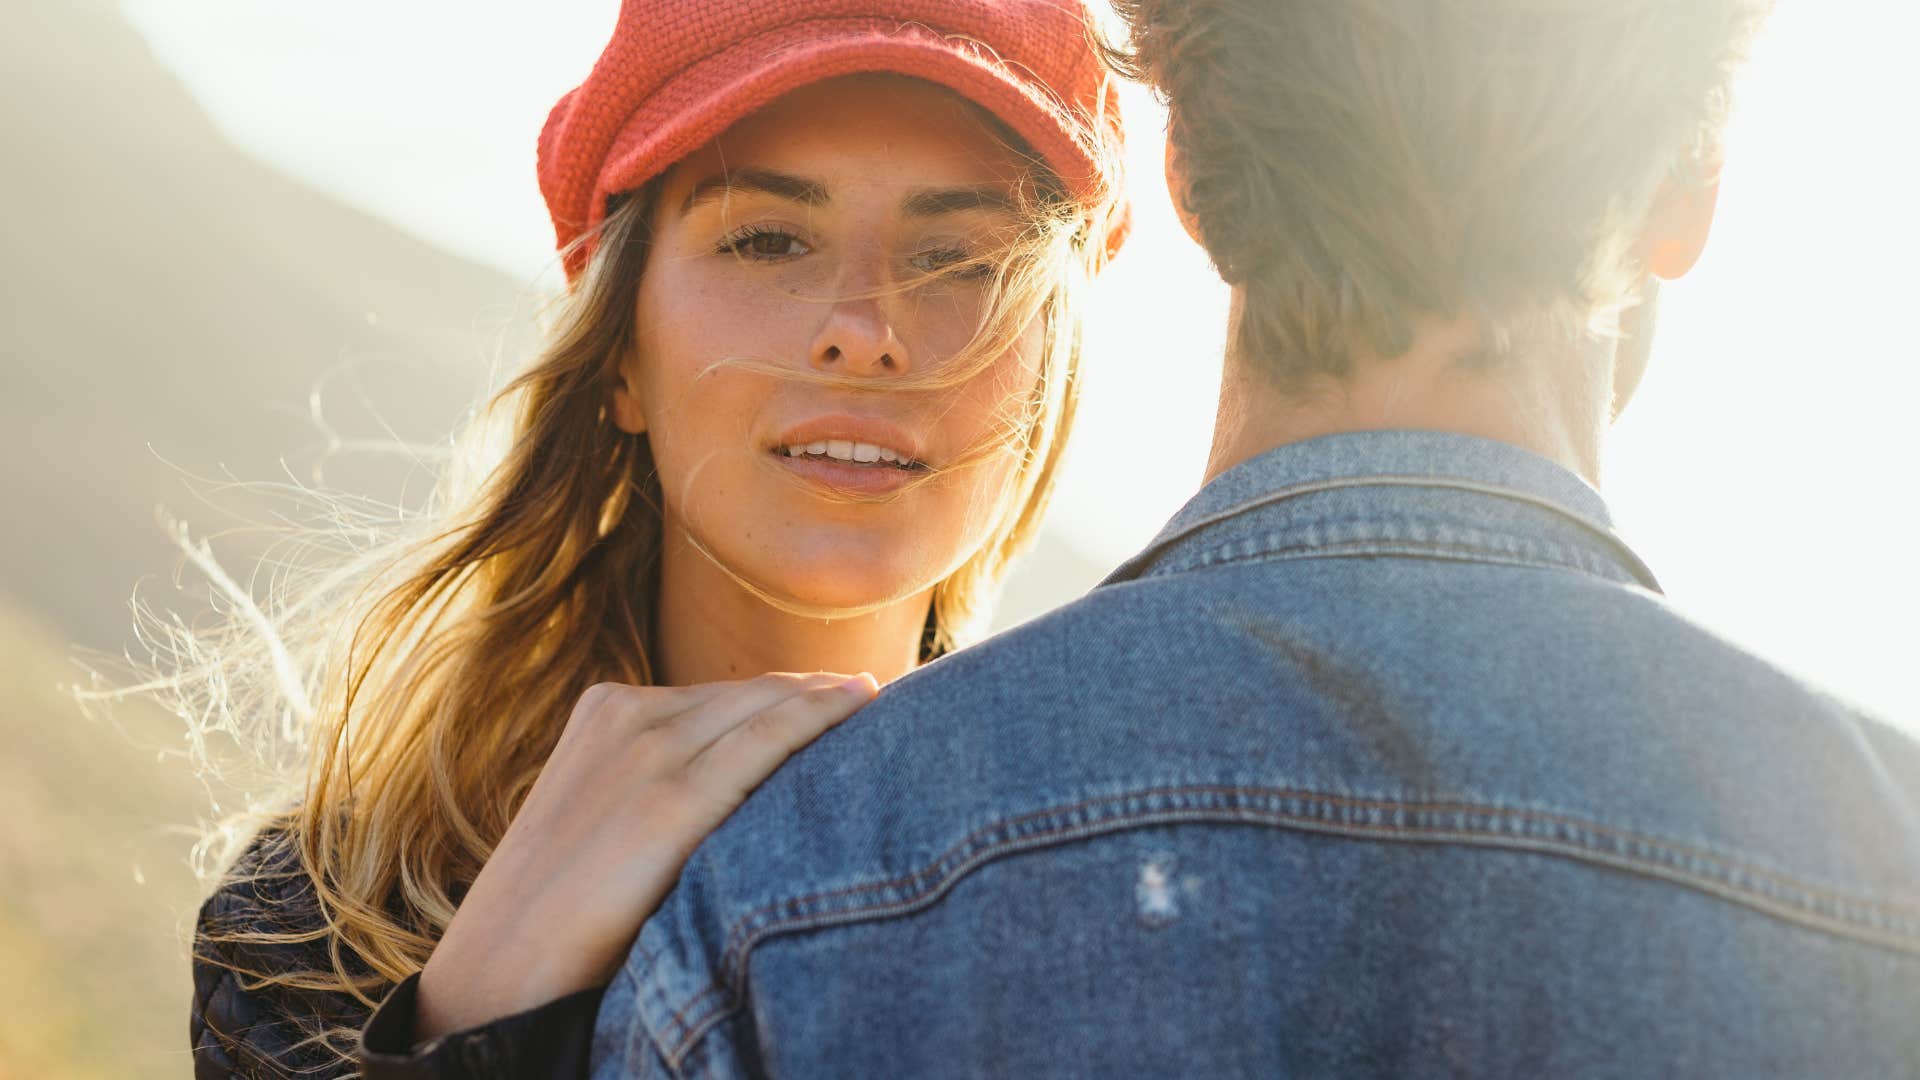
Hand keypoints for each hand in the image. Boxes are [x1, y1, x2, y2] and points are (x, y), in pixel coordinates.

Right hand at [413, 671, 877, 1041]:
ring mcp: (647, 753)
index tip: (856, 694)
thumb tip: (755, 783)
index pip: (727, 694)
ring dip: (833, 702)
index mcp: (606, 710)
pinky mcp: (669, 803)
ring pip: (768, 707)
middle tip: (891, 696)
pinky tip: (864, 705)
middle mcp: (627, 716)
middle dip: (823, 694)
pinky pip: (766, 740)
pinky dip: (820, 717)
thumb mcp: (607, 818)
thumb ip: (665, 783)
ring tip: (891, 703)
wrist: (498, 974)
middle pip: (754, 692)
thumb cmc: (563, 912)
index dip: (797, 693)